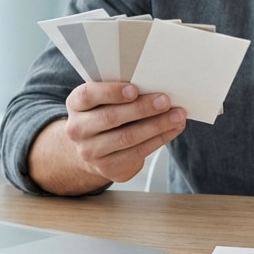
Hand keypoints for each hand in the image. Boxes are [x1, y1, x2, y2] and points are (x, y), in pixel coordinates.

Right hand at [59, 81, 185, 182]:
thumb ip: (120, 92)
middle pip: (110, 118)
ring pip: (127, 137)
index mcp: (76, 105)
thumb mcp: (103, 100)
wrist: (94, 148)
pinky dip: (159, 139)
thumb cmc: (104, 114)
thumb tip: (153, 85)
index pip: (88, 95)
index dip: (111, 92)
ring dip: (157, 125)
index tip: (134, 90)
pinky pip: (137, 152)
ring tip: (177, 116)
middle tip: (165, 101)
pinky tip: (172, 129)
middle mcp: (78, 129)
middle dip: (142, 108)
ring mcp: (90, 152)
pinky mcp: (108, 168)